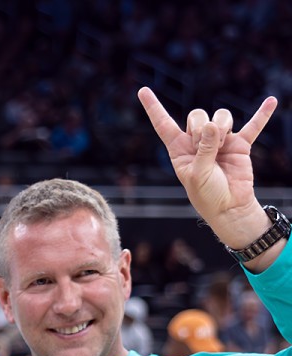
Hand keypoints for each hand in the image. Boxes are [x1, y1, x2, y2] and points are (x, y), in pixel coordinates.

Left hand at [139, 88, 277, 247]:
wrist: (229, 206)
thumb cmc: (206, 194)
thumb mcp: (197, 174)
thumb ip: (204, 150)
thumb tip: (214, 124)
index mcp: (179, 149)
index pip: (163, 124)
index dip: (153, 107)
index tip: (142, 90)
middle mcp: (198, 141)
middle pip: (196, 115)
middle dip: (200, 127)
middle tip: (203, 145)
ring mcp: (220, 140)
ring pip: (221, 116)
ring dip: (221, 128)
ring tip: (221, 146)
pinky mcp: (240, 143)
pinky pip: (253, 125)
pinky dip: (262, 114)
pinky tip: (271, 101)